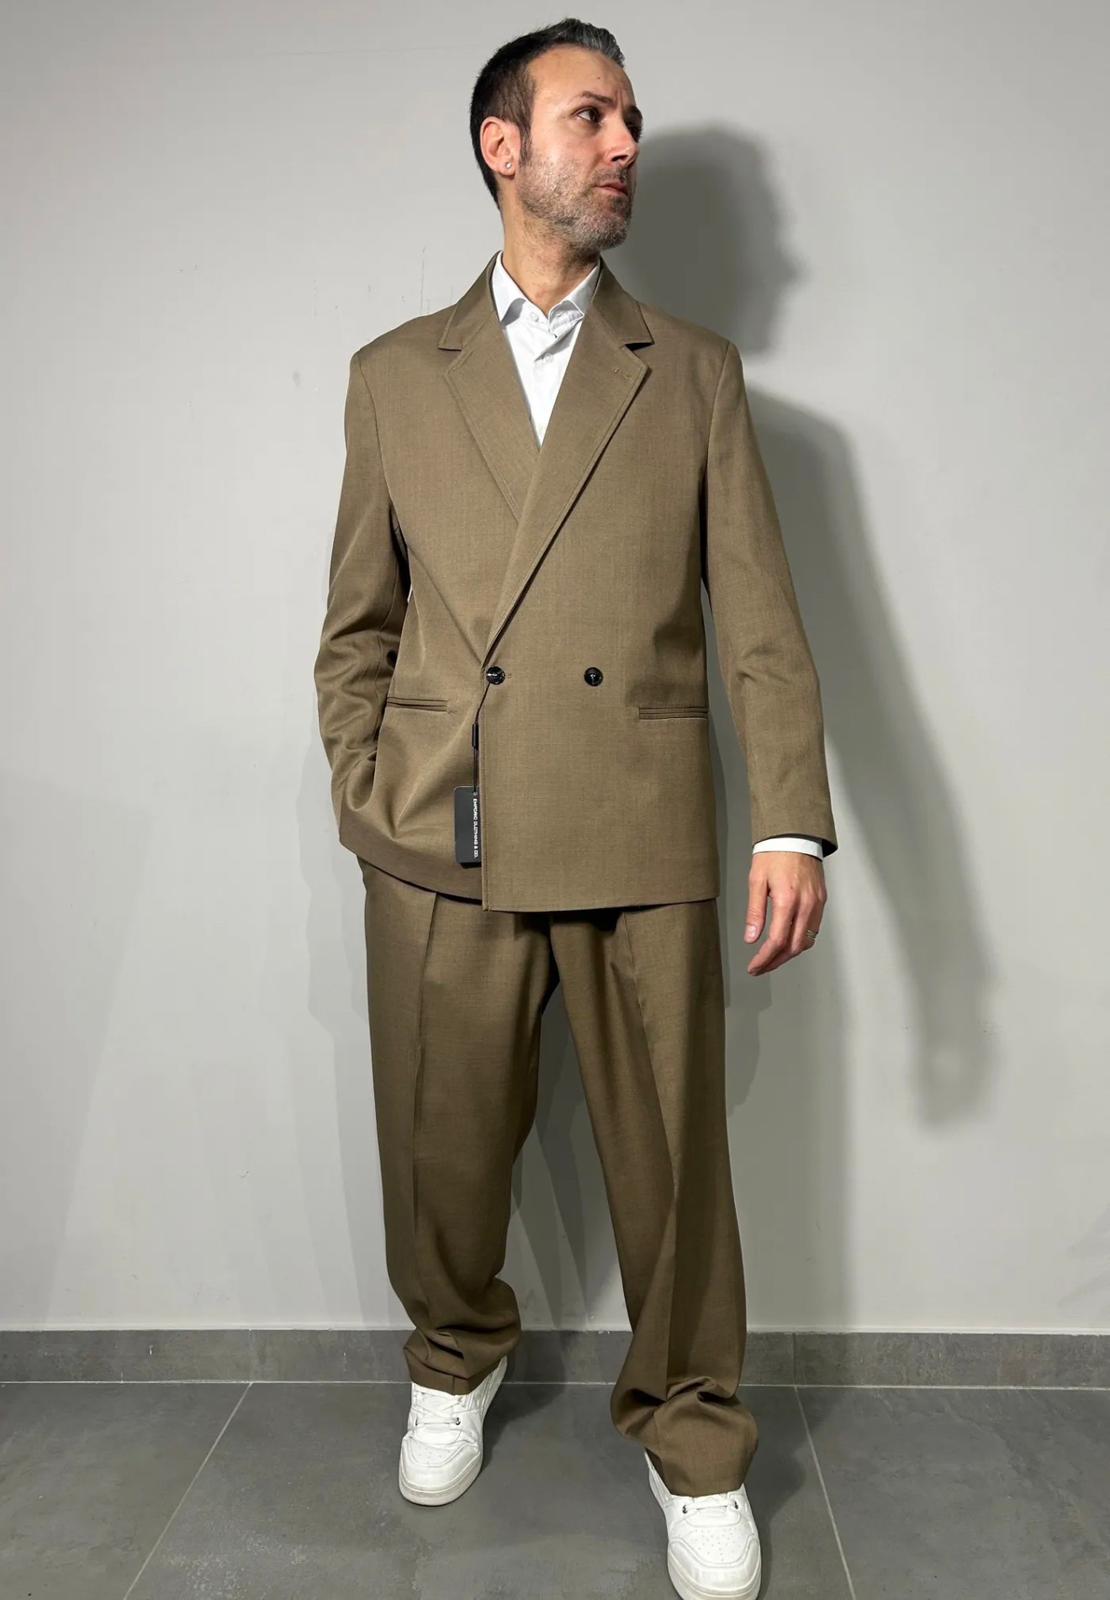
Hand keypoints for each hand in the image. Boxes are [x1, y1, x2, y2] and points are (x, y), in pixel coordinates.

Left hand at [744, 851, 826, 974]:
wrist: (795, 836)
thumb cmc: (774, 854)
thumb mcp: (756, 881)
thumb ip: (755, 912)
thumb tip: (751, 938)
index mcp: (787, 900)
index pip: (777, 941)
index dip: (765, 959)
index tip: (754, 967)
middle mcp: (806, 905)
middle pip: (794, 947)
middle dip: (776, 962)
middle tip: (761, 967)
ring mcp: (816, 903)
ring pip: (806, 941)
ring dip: (789, 954)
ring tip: (772, 958)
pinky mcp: (821, 900)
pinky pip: (814, 929)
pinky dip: (800, 940)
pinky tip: (788, 941)